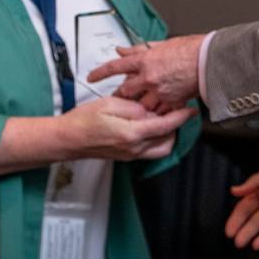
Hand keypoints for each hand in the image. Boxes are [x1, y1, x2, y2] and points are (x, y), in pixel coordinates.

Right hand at [59, 95, 195, 160]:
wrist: (68, 139)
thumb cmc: (83, 121)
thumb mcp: (110, 103)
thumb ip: (133, 106)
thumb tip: (149, 108)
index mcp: (131, 133)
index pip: (165, 125)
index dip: (181, 116)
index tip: (191, 109)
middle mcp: (134, 148)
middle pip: (168, 141)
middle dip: (176, 127)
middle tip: (175, 110)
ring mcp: (130, 154)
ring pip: (160, 148)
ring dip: (166, 134)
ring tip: (162, 116)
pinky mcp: (126, 155)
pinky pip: (149, 150)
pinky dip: (155, 138)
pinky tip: (148, 124)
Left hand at [87, 34, 204, 112]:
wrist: (209, 60)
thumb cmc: (190, 49)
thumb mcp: (161, 45)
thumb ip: (139, 50)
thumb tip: (122, 50)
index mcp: (145, 60)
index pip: (116, 66)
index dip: (101, 72)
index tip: (91, 77)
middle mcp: (148, 77)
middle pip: (126, 90)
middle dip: (122, 95)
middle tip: (119, 98)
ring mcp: (159, 91)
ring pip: (141, 105)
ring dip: (139, 107)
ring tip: (139, 109)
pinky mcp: (172, 101)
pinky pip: (159, 112)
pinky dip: (157, 113)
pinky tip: (157, 114)